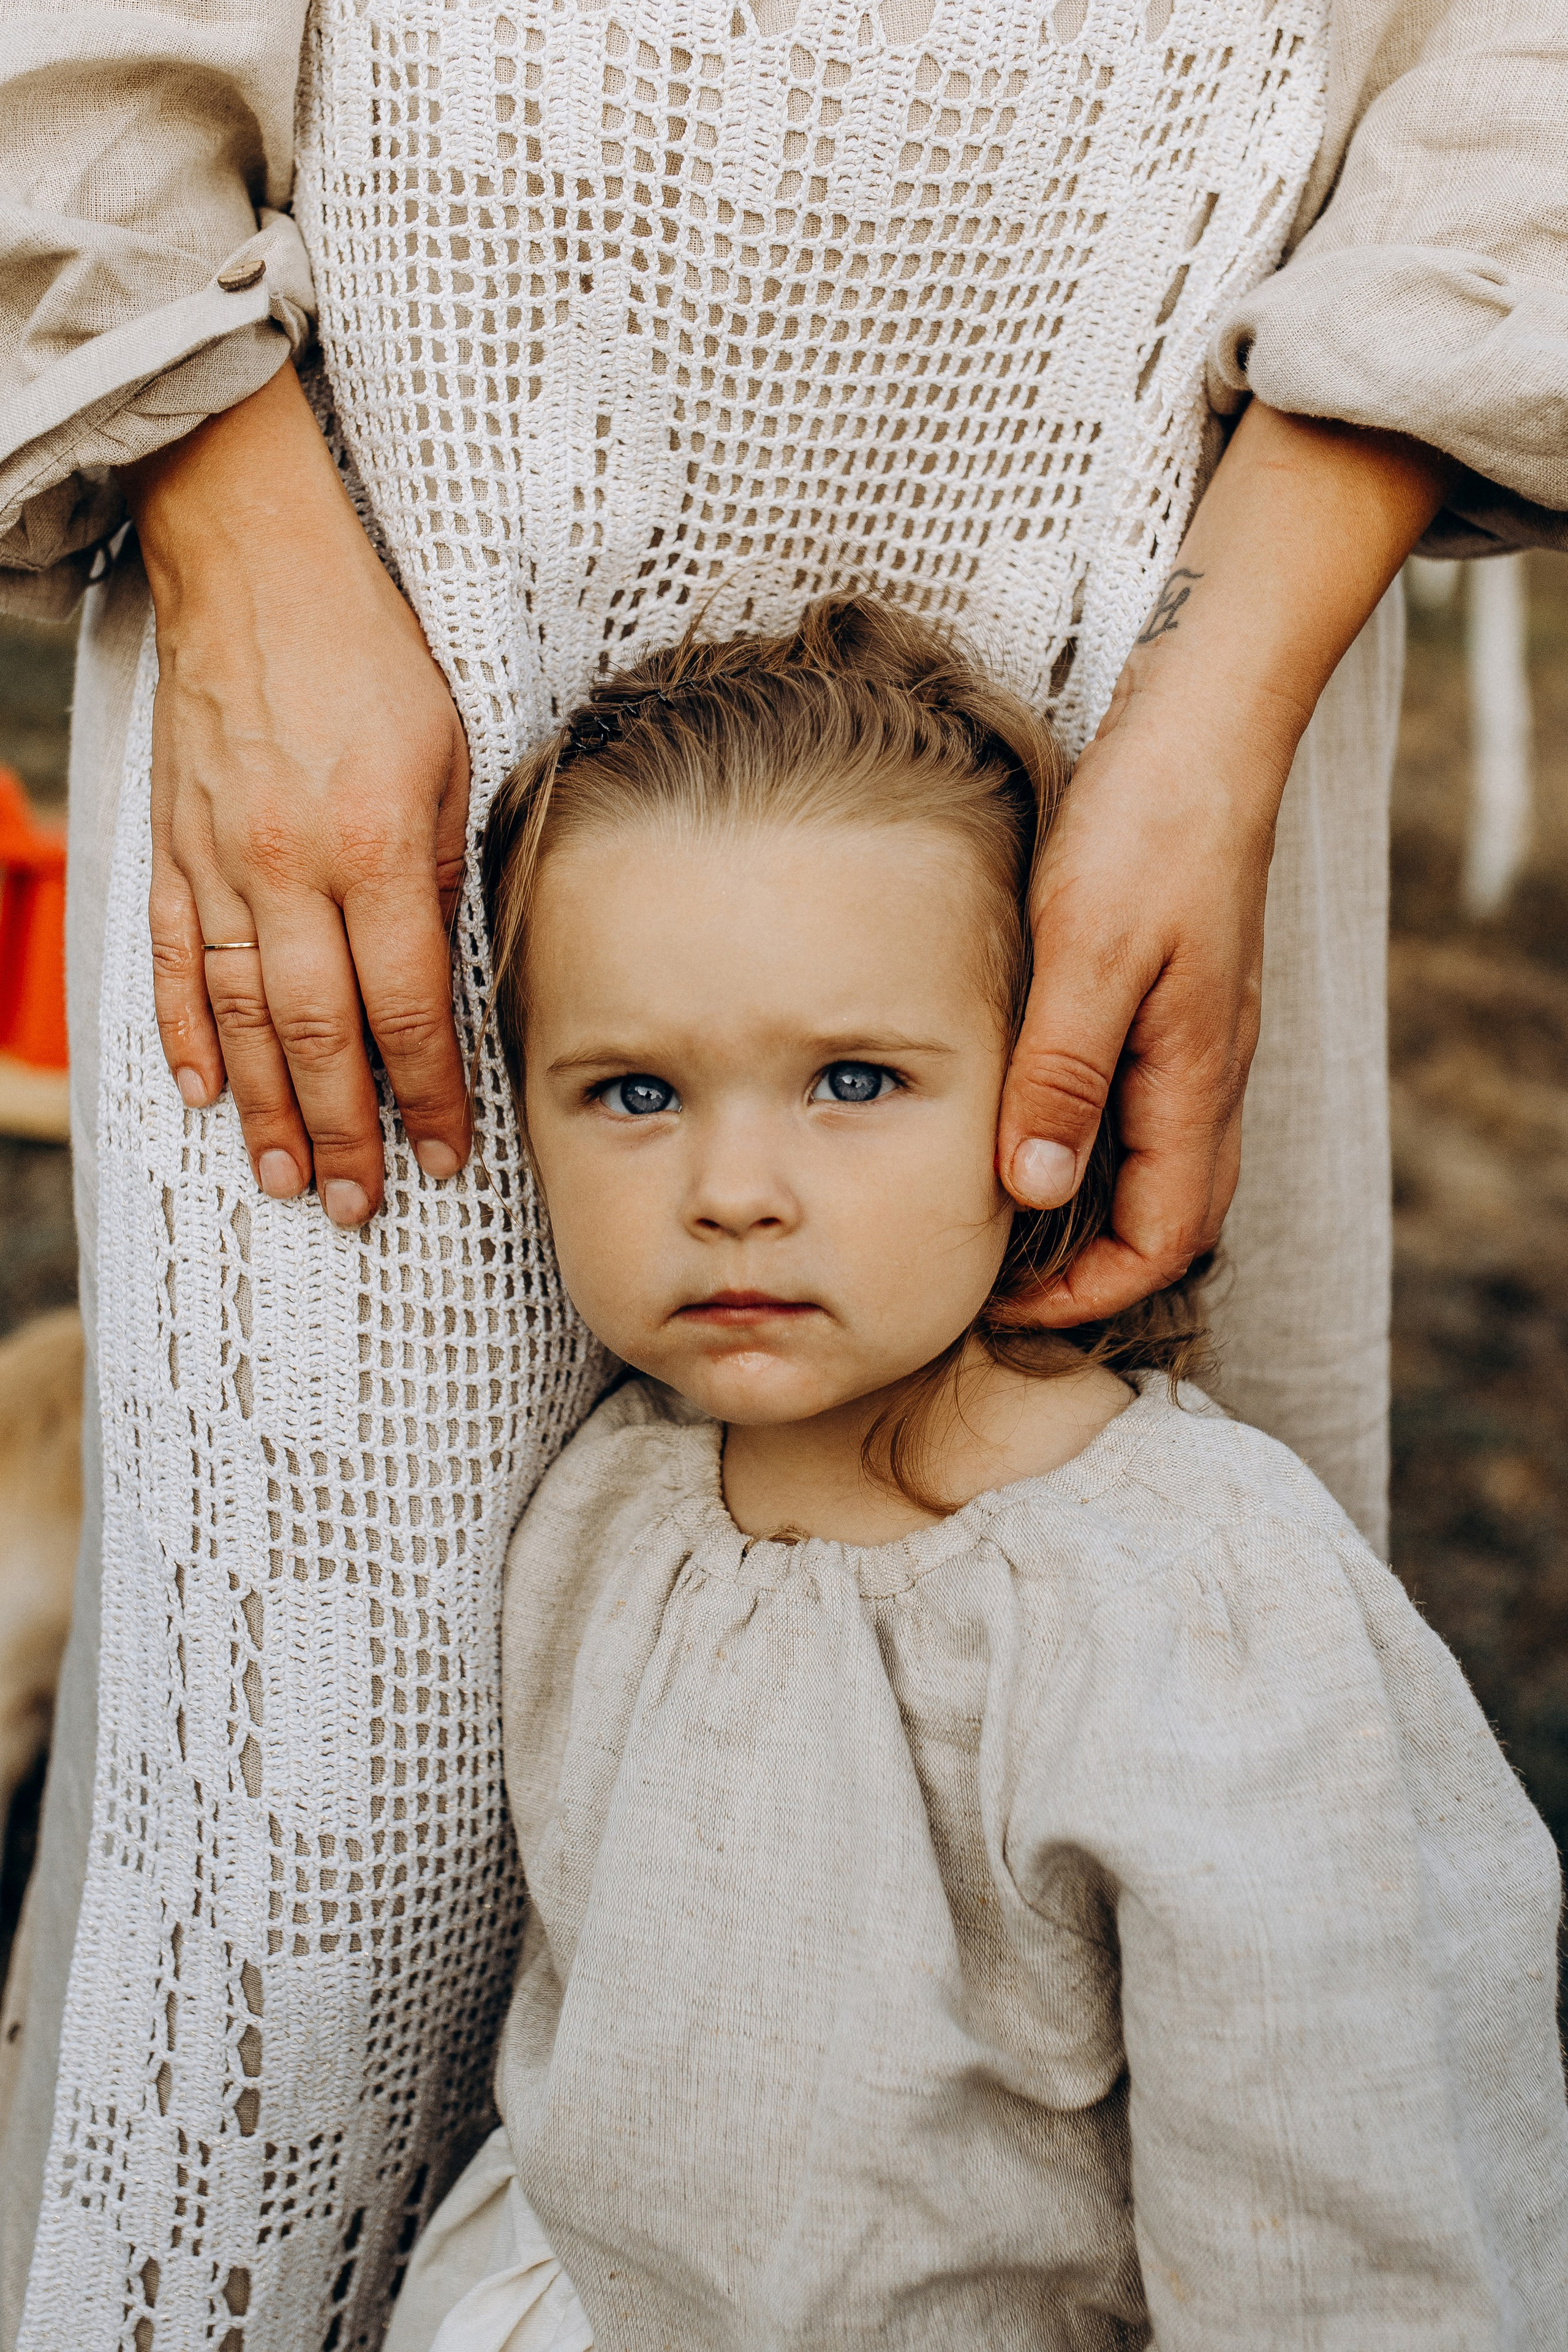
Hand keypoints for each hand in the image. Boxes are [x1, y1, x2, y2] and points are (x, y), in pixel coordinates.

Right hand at [125, 364, 470, 1225]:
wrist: (255, 566)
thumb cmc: (369, 655)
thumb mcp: (446, 757)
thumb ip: (439, 872)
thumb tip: (443, 979)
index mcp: (374, 848)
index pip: (407, 1008)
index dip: (427, 1093)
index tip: (443, 1155)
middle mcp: (289, 870)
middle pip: (318, 1035)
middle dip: (345, 1130)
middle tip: (360, 1205)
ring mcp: (219, 864)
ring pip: (241, 1016)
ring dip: (265, 1108)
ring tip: (288, 1178)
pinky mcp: (172, 849)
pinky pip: (175, 962)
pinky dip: (184, 1033)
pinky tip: (199, 1093)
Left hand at [998, 402, 1452, 1321]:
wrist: (1201, 727)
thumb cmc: (1149, 826)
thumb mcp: (1090, 951)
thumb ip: (1064, 1074)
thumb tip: (1033, 1190)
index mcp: (1193, 1078)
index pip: (1161, 1239)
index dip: (1086, 1294)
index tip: (1001, 1307)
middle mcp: (1208, 1073)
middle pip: (1171, 1220)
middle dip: (1092, 1274)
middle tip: (998, 1288)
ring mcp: (1198, 1038)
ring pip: (1163, 1167)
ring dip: (1094, 1216)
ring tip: (1003, 1229)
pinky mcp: (1178, 1001)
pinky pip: (1150, 1111)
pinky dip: (1098, 1150)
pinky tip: (1034, 1128)